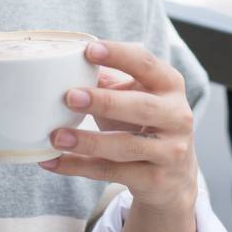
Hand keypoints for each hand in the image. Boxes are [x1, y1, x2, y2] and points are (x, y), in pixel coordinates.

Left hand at [38, 40, 198, 212]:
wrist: (174, 176)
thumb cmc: (145, 125)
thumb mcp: (134, 97)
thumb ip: (108, 81)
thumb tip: (67, 63)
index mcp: (170, 85)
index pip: (146, 64)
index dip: (119, 55)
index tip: (89, 50)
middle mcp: (177, 116)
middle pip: (141, 107)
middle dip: (104, 101)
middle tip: (69, 97)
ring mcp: (170, 151)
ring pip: (126, 145)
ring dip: (87, 141)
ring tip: (56, 137)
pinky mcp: (156, 180)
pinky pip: (112, 172)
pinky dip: (79, 167)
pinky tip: (53, 162)